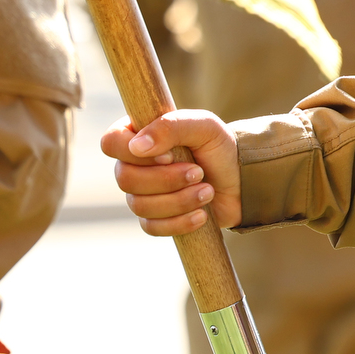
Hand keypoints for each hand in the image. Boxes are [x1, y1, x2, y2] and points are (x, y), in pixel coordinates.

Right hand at [100, 110, 240, 235]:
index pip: (111, 142)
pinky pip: (151, 227)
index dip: (133, 153)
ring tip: (207, 191)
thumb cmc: (220, 147)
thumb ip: (171, 127)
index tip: (169, 155)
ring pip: (139, 205)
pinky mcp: (155, 218)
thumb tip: (136, 146)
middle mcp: (135, 164)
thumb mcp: (203, 126)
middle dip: (166, 179)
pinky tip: (201, 215)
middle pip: (124, 178)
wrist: (243, 180)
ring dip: (178, 200)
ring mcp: (143, 193)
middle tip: (199, 173)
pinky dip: (179, 222)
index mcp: (139, 134)